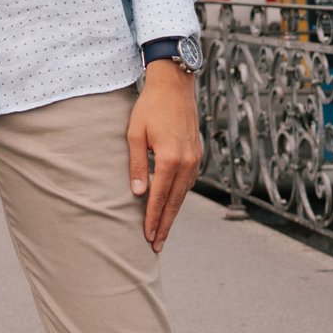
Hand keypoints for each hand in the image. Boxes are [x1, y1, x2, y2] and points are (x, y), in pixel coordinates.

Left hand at [128, 61, 203, 252]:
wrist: (174, 86)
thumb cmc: (150, 107)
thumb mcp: (135, 134)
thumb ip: (138, 165)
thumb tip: (138, 194)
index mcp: (170, 159)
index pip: (160, 198)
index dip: (154, 219)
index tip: (148, 237)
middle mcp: (187, 162)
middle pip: (175, 202)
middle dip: (165, 225)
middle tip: (156, 246)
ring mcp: (195, 159)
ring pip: (184, 194)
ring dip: (173, 212)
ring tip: (162, 231)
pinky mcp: (197, 154)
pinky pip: (188, 182)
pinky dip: (179, 196)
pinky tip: (171, 204)